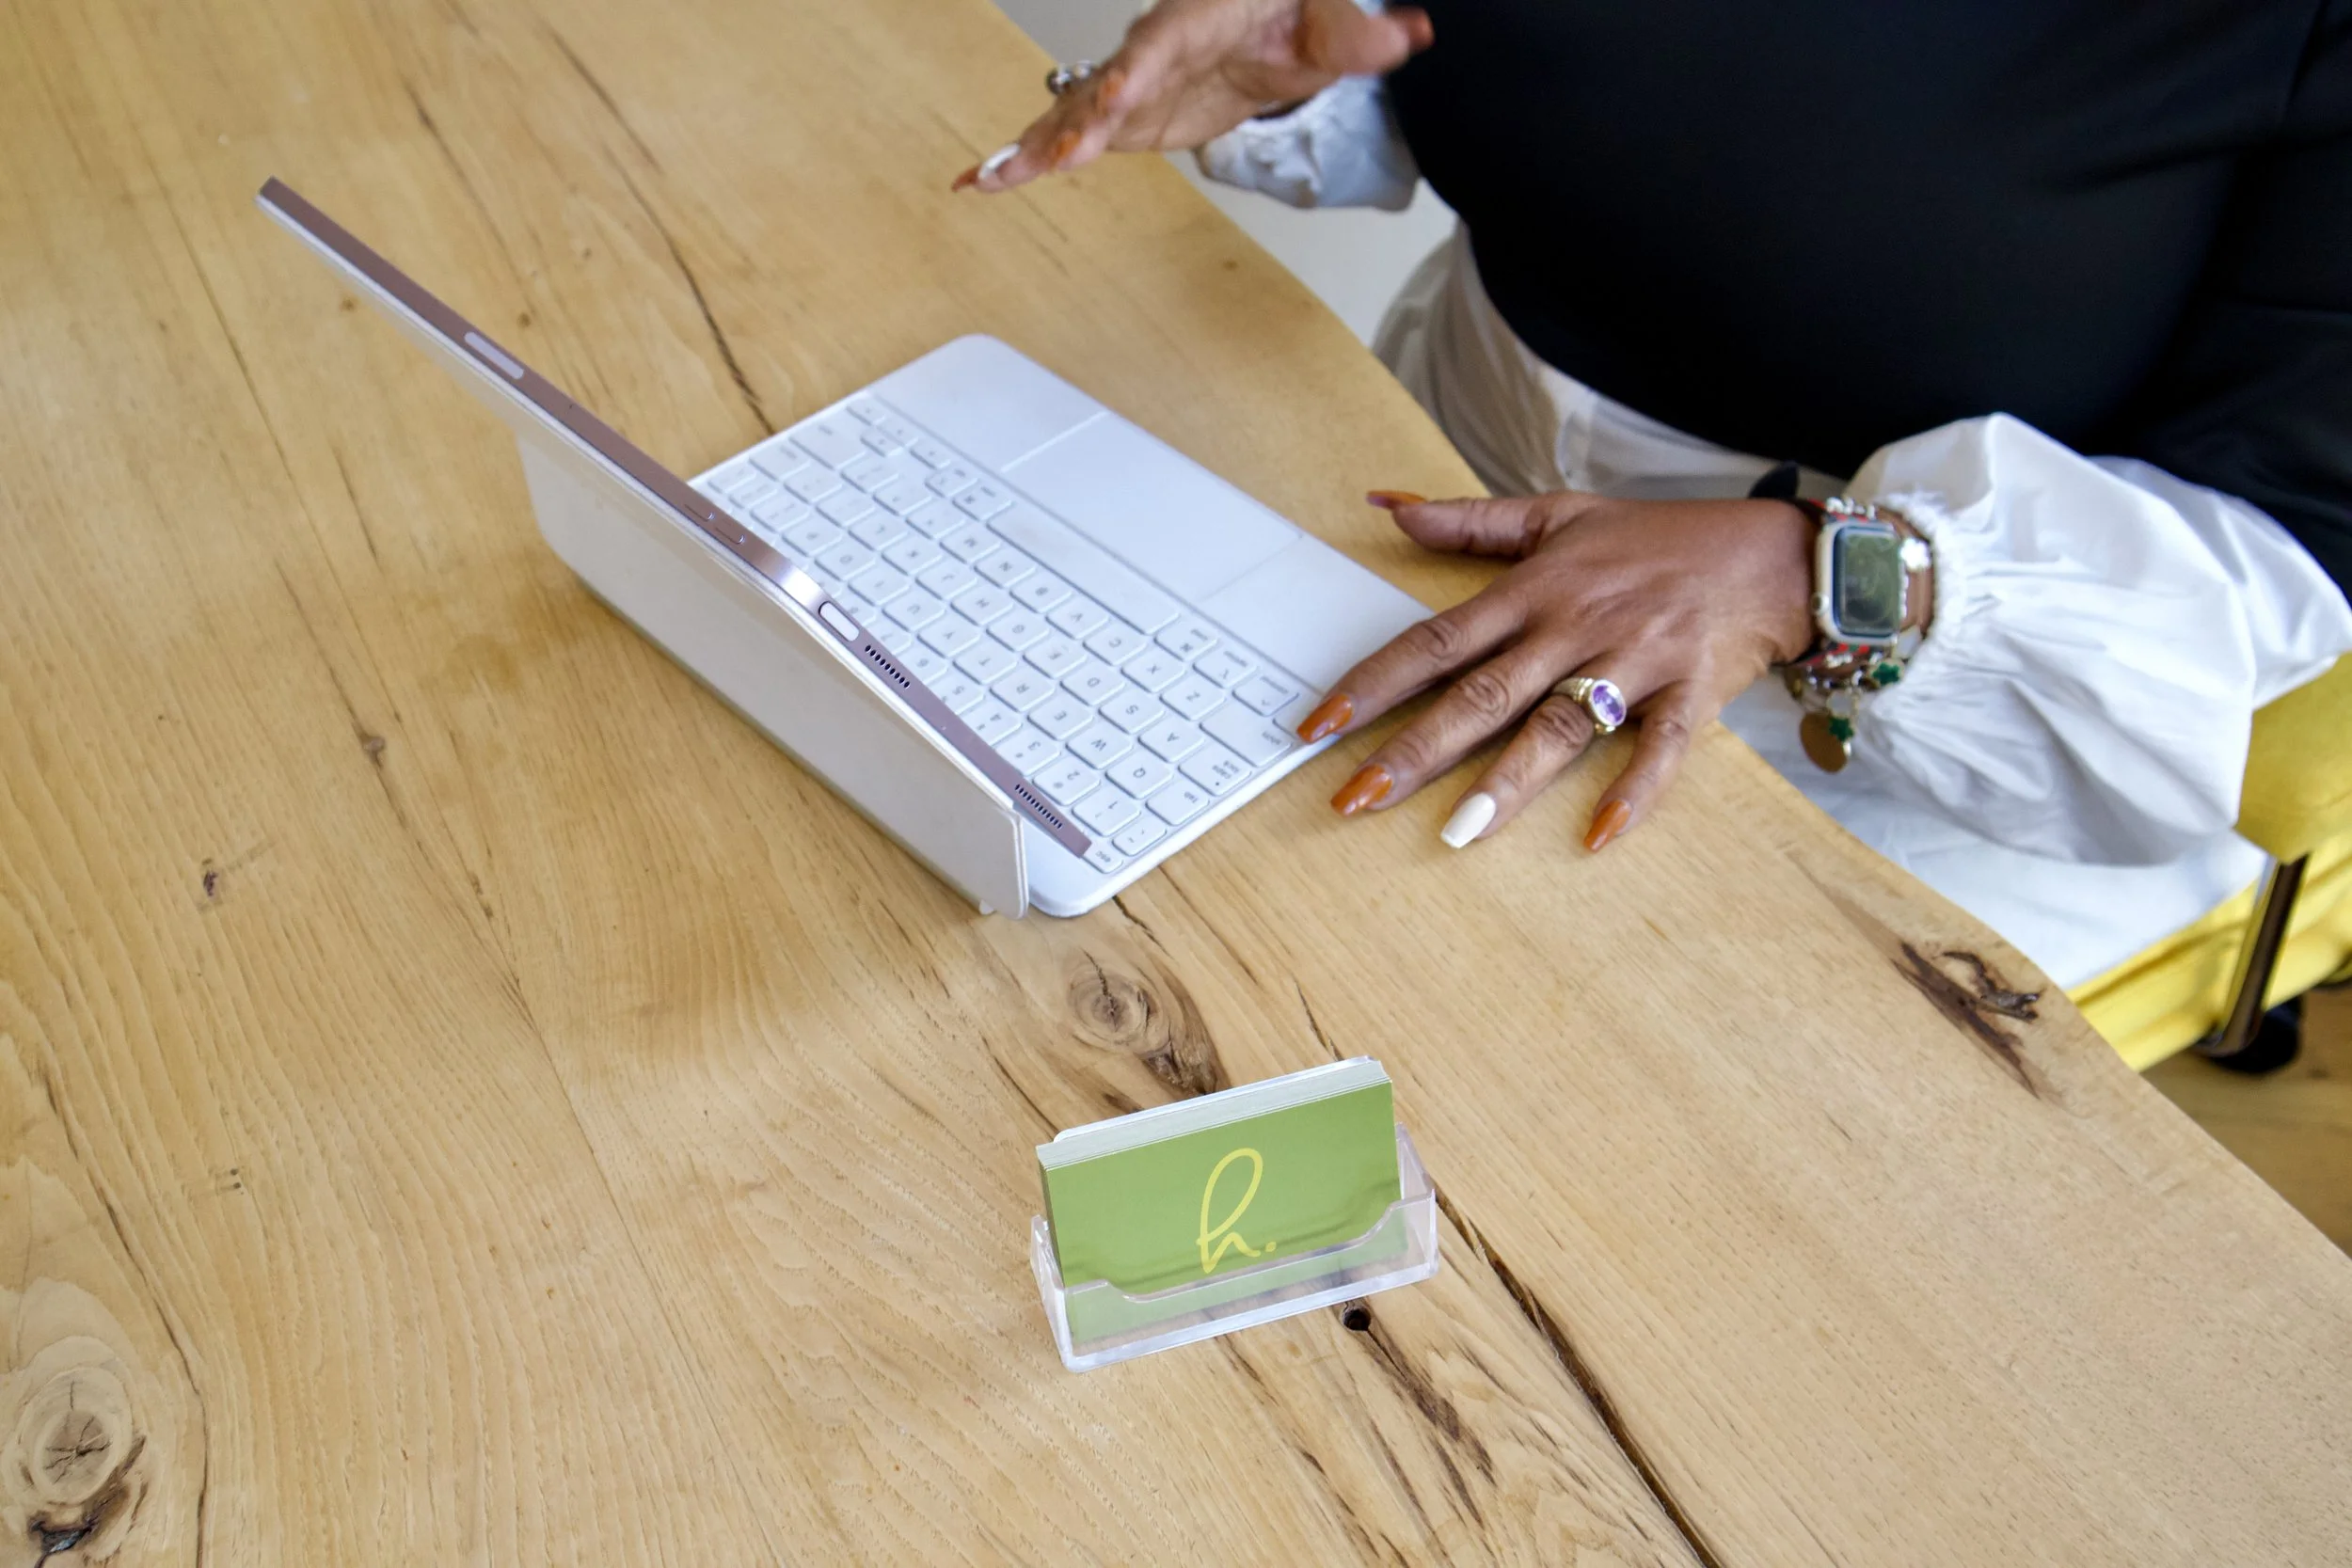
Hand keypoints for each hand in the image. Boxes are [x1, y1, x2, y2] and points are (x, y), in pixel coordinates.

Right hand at [952, 0, 1430, 192]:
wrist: (1267, 7)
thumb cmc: (1287, 5)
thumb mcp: (1330, 18)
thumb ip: (1360, 33)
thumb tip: (1408, 36)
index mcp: (1195, 19)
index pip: (1160, 45)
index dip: (1135, 70)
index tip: (1115, 94)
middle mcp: (1151, 49)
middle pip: (1103, 86)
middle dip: (1070, 124)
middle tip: (1038, 160)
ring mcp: (1132, 84)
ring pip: (1074, 114)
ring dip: (1032, 148)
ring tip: (985, 181)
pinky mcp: (1125, 114)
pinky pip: (1071, 135)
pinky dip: (1029, 157)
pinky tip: (984, 182)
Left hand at [1294, 490, 1819, 851]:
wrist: (1769, 553)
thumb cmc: (1656, 539)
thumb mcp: (1558, 514)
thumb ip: (1469, 519)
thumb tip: (1390, 506)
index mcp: (1533, 590)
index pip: (1435, 642)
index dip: (1372, 684)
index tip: (1318, 726)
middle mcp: (1573, 627)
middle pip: (1481, 695)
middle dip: (1415, 750)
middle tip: (1356, 798)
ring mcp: (1633, 662)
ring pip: (1559, 727)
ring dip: (1506, 783)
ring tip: (1455, 833)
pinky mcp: (1689, 695)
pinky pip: (1660, 751)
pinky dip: (1633, 792)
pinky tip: (1597, 836)